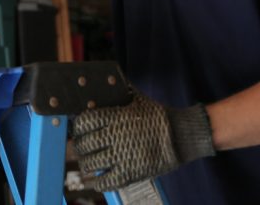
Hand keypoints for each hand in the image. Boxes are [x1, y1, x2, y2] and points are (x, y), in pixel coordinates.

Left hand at [72, 91, 214, 191]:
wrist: (180, 136)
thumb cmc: (158, 116)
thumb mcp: (137, 99)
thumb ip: (121, 91)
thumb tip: (108, 79)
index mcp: (115, 116)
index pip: (85, 121)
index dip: (78, 126)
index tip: (79, 128)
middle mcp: (115, 136)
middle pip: (84, 143)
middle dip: (79, 145)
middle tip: (81, 146)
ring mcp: (122, 155)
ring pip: (91, 163)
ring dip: (87, 163)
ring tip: (88, 161)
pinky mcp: (130, 172)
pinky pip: (106, 181)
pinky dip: (98, 182)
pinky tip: (98, 179)